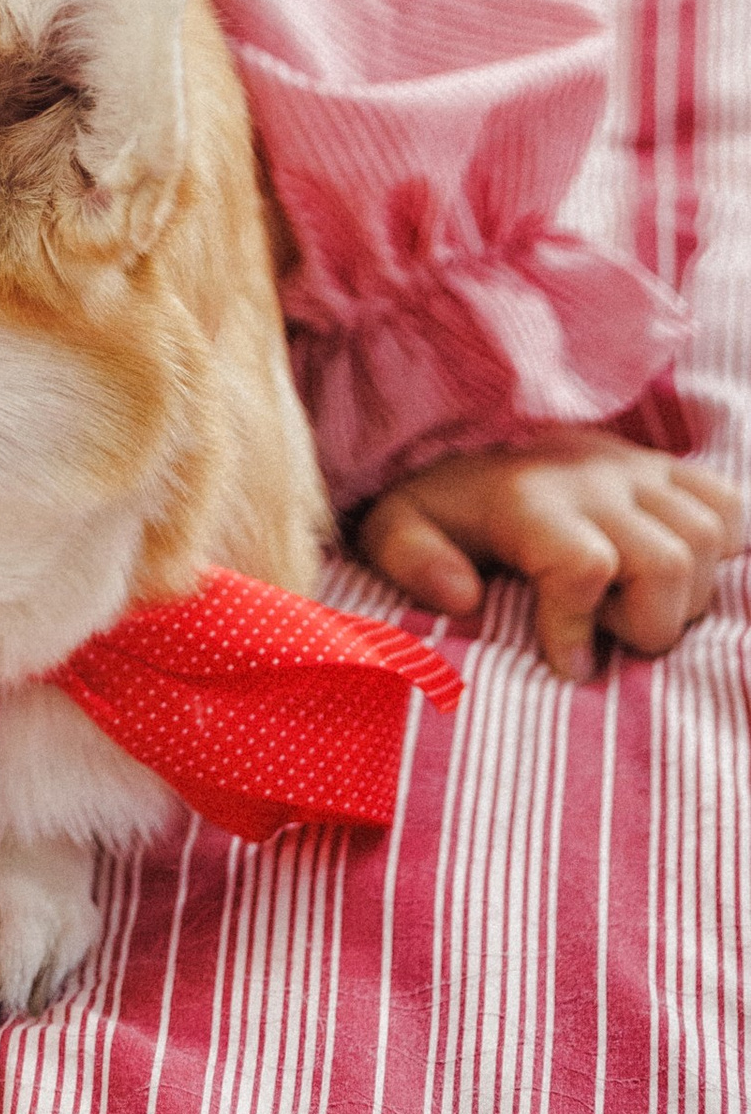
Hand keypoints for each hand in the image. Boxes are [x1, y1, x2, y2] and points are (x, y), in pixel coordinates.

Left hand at [358, 429, 744, 680]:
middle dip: (645, 622)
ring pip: (705, 538)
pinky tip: (674, 572)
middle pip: (666, 560)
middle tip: (604, 631)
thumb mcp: (395, 529)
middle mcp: (591, 475)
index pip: (582, 566)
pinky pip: (728, 506)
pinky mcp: (668, 468)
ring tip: (631, 603)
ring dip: (683, 593)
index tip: (565, 664)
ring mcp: (636, 468)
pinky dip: (718, 546)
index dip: (577, 629)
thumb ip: (409, 559)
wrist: (474, 449)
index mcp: (526, 496)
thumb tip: (460, 596)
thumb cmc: (443, 512)